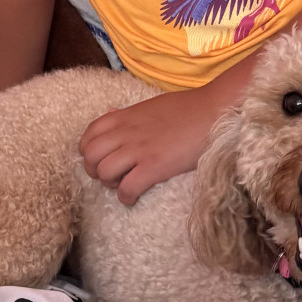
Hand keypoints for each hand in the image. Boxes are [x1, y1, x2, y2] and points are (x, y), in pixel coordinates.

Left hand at [79, 78, 235, 205]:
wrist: (213, 111)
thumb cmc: (186, 108)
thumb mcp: (150, 105)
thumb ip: (127, 113)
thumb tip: (110, 114)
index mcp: (124, 117)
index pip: (88, 136)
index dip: (89, 152)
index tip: (101, 159)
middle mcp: (126, 133)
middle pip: (90, 157)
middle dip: (95, 170)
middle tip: (111, 175)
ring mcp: (139, 150)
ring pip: (104, 173)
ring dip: (110, 184)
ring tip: (124, 184)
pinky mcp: (154, 167)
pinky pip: (126, 188)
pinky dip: (125, 197)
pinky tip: (134, 196)